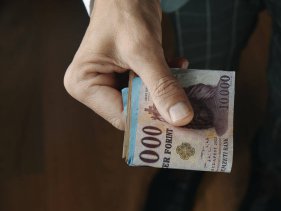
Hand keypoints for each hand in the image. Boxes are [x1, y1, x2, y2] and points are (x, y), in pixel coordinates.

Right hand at [64, 0, 193, 129]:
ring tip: (183, 77)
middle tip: (188, 103)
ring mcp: (111, 81)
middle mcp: (95, 87)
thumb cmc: (124, 10)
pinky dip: (166, 78)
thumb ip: (162, 86)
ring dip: (167, 89)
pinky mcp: (127, 75)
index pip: (122, 117)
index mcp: (84, 84)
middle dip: (161, 104)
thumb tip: (181, 118)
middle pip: (134, 111)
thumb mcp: (144, 51)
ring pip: (146, 100)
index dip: (151, 121)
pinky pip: (150, 86)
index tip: (181, 122)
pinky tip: (177, 64)